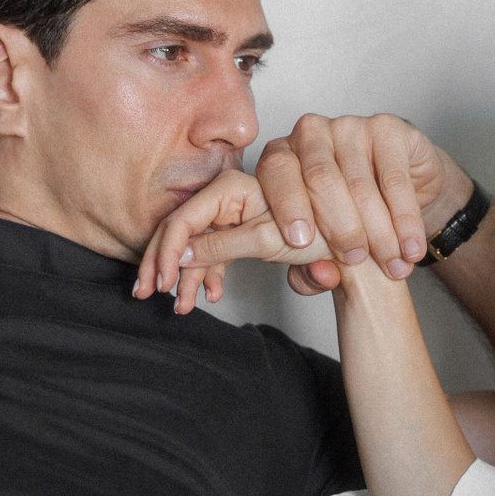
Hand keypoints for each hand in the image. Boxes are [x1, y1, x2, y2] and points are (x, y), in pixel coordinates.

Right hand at [133, 169, 332, 314]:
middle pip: (179, 231)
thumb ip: (219, 246)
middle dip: (162, 265)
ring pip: (193, 246)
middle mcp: (225, 196)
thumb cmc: (316, 230)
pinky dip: (206, 275)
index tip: (162, 282)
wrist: (347, 242)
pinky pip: (211, 252)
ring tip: (183, 307)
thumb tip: (177, 257)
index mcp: (229, 188)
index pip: (183, 219)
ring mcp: (230, 214)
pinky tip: (210, 295)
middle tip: (147, 294)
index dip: (166, 252)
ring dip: (184, 277)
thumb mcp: (265, 241)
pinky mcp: (238, 231)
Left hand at [254, 113, 471, 294]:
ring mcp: (350, 126)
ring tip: (392, 265)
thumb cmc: (347, 212)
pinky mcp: (387, 128)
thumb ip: (308, 268)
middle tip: (354, 259)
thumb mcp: (320, 243)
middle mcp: (311, 133)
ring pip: (359, 184)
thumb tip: (320, 277)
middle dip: (338, 227)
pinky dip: (405, 219)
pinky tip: (410, 246)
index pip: (275, 171)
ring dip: (378, 232)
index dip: (288, 207)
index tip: (301, 243)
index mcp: (281, 154)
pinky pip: (395, 179)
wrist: (400, 185)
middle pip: (319, 178)